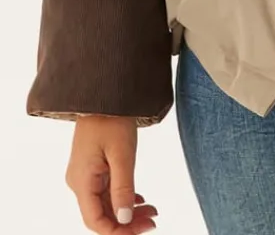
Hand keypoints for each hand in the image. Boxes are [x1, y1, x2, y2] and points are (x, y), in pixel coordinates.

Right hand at [66, 116, 157, 232]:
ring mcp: (86, 175)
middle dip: (127, 222)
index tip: (141, 231)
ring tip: (152, 211)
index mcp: (82, 182)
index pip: (95, 221)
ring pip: (105, 205)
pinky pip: (106, 192)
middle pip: (102, 215)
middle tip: (153, 221)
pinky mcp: (93, 168)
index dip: (117, 232)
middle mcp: (80, 182)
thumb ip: (122, 188)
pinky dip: (123, 198)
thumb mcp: (121, 154)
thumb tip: (124, 219)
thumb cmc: (111, 119)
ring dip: (127, 211)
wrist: (103, 94)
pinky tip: (139, 200)